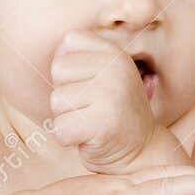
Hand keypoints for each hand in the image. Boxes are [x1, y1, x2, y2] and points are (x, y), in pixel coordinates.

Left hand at [48, 29, 158, 171]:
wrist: (142, 153)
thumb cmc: (113, 114)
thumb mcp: (105, 76)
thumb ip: (81, 57)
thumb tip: (53, 48)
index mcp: (116, 54)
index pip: (69, 42)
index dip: (70, 67)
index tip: (90, 86)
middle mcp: (116, 69)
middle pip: (58, 70)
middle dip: (66, 94)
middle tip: (91, 108)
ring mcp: (110, 95)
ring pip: (56, 100)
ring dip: (67, 117)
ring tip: (92, 122)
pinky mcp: (101, 124)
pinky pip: (60, 128)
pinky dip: (68, 139)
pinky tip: (90, 138)